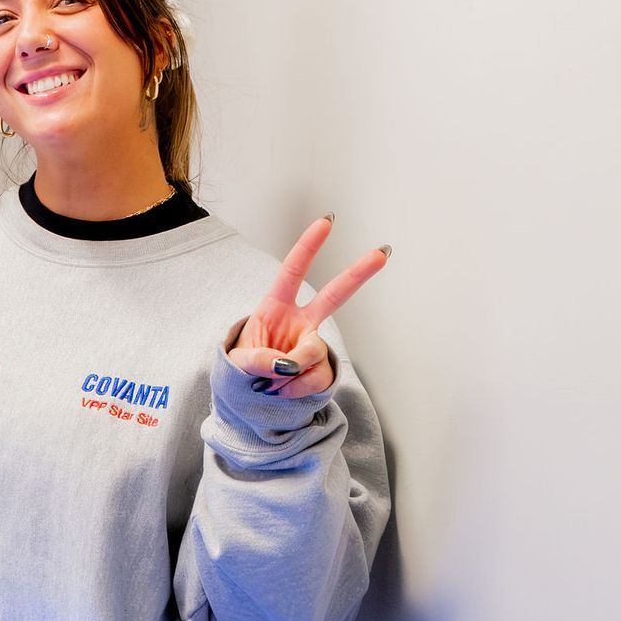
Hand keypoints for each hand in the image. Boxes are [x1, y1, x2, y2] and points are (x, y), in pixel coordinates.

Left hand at [227, 216, 389, 398]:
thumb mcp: (238, 360)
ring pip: (314, 352)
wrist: (247, 398)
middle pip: (334, 295)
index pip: (292, 271)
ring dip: (290, 372)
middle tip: (382, 253)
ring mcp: (312, 346)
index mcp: (275, 307)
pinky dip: (296, 389)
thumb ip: (259, 359)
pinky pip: (315, 378)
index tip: (326, 222)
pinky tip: (281, 392)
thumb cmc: (241, 369)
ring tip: (268, 384)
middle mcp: (299, 322)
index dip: (308, 247)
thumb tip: (287, 364)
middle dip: (358, 274)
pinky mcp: (318, 370)